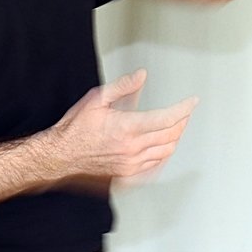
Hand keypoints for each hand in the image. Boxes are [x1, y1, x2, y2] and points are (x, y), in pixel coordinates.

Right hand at [52, 70, 196, 180]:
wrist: (60, 155)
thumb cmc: (75, 129)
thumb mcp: (96, 99)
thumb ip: (122, 87)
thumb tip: (141, 76)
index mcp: (127, 128)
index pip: (167, 118)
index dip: (184, 108)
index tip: (191, 102)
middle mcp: (132, 149)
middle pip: (171, 135)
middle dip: (182, 121)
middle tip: (184, 112)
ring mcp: (131, 165)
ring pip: (167, 151)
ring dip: (175, 137)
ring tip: (176, 126)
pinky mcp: (128, 176)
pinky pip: (156, 167)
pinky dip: (165, 155)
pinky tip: (164, 148)